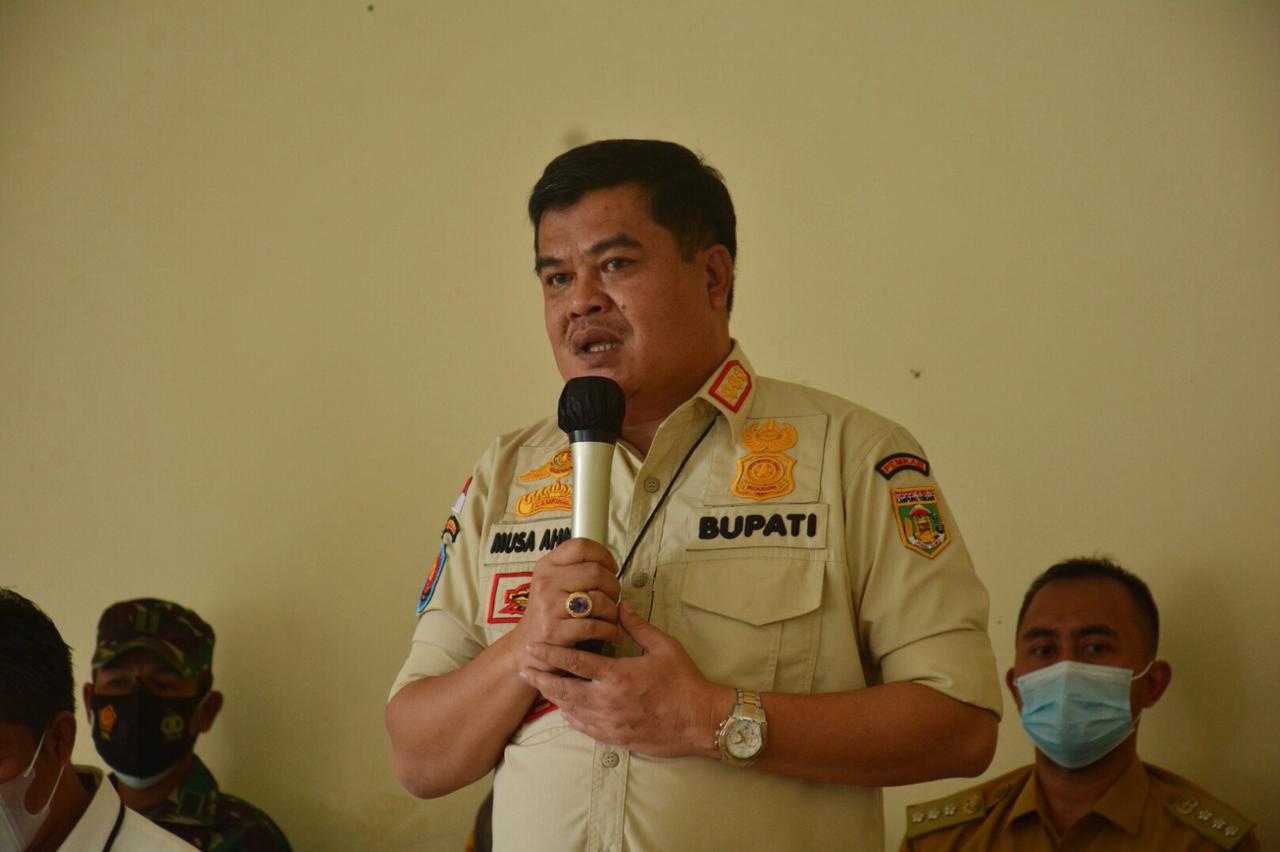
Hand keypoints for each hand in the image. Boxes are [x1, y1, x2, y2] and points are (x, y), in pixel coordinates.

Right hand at [508, 538, 622, 672]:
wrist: (526, 647)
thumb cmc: (547, 614)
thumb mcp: (552, 584)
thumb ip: (575, 570)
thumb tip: (609, 565)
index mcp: (547, 566)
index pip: (581, 546)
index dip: (604, 555)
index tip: (611, 569)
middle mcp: (546, 582)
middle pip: (596, 572)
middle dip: (614, 587)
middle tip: (614, 598)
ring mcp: (549, 606)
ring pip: (599, 599)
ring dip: (614, 611)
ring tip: (611, 618)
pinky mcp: (555, 631)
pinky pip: (595, 626)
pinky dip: (610, 631)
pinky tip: (611, 634)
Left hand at [519, 603, 733, 758]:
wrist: (701, 721)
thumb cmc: (684, 682)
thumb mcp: (664, 647)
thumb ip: (637, 626)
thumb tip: (620, 606)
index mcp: (617, 676)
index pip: (574, 663)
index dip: (550, 653)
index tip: (533, 647)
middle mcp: (608, 701)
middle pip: (563, 689)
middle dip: (541, 677)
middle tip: (523, 669)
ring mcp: (610, 723)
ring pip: (570, 710)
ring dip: (553, 697)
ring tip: (539, 685)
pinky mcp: (616, 738)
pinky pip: (584, 728)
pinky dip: (570, 717)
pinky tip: (564, 709)